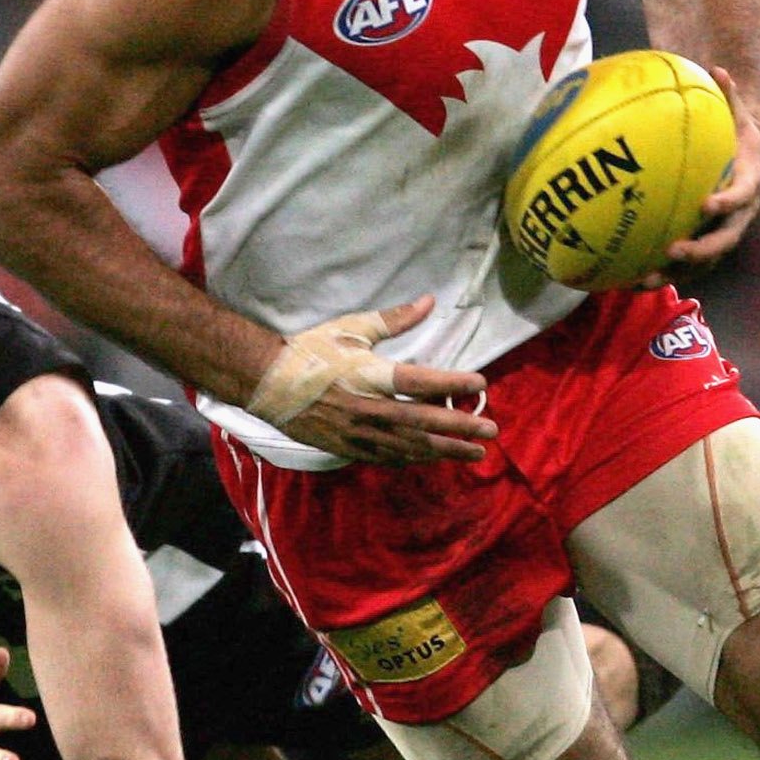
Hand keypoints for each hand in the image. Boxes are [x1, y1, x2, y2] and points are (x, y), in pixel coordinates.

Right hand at [257, 295, 496, 465]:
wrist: (268, 383)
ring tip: (474, 453)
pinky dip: (415, 457)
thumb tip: (430, 300)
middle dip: (460, 428)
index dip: (453, 383)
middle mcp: (369, 408)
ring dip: (445, 450)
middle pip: (424, 421)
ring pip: (411, 445)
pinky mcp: (348, 448)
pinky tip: (434, 458)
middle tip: (491, 431)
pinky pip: (389, 457)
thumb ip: (395, 318)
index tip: (480, 383)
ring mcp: (358, 433)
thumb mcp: (352, 328)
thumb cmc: (310, 350)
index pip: (421, 381)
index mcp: (370, 374)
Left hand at [661, 66, 759, 280]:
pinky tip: (628, 278)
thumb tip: (717, 68)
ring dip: (676, 272)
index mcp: (749, 183)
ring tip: (645, 279)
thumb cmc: (736, 132)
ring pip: (704, 261)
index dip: (727, 203)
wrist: (747, 159)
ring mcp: (723, 233)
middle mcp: (739, 215)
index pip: (742, 196)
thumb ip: (728, 95)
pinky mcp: (706, 243)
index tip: (707, 205)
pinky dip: (662, 271)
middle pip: (724, 240)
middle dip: (700, 249)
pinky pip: (686, 263)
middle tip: (674, 249)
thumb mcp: (736, 113)